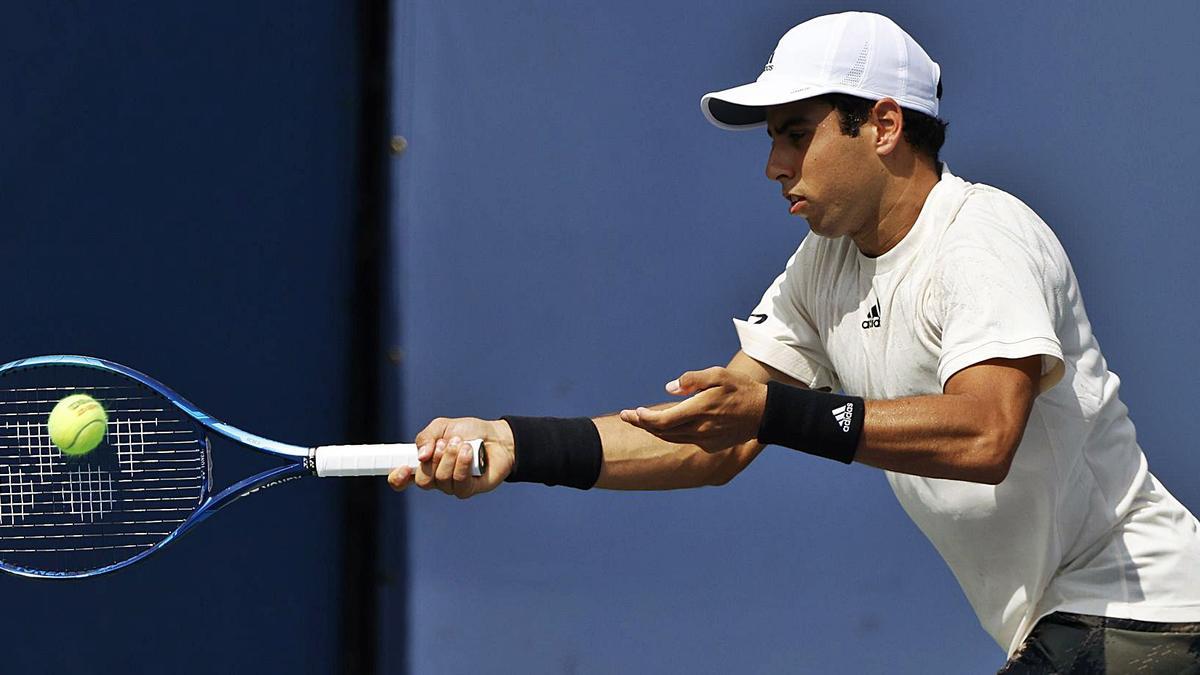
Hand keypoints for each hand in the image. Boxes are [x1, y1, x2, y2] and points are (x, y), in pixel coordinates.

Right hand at [388, 417, 514, 498]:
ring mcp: (452, 486)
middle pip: (422, 481)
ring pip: (441, 480)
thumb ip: (426, 438)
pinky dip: (462, 463)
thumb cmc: (469, 432)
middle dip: (433, 459)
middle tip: (445, 443)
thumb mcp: (442, 427)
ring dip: (450, 457)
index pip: (402, 479)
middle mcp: (436, 478)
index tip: (404, 468)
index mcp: (424, 464)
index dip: (397, 478)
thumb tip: (420, 456)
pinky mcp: (468, 489)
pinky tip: (468, 451)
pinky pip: (459, 482)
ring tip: (461, 443)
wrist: (497, 437)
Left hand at [619, 366, 767, 451]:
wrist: (765, 413)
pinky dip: (671, 433)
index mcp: (700, 410)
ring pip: (671, 438)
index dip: (643, 419)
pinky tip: (666, 425)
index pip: (663, 420)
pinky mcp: (710, 445)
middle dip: (642, 424)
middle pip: (662, 431)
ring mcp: (705, 440)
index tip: (631, 412)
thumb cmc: (741, 389)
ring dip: (654, 430)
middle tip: (626, 416)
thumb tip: (669, 388)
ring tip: (641, 420)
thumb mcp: (719, 374)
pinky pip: (685, 440)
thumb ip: (692, 380)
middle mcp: (700, 429)